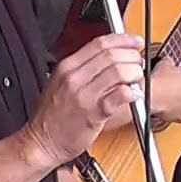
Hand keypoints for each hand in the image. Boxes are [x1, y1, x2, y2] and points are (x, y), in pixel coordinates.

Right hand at [25, 34, 144, 166]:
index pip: (99, 43)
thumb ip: (82, 67)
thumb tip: (109, 55)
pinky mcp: (93, 113)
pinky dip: (132, 93)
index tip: (135, 42)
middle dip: (131, 56)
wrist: (42, 142)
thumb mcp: (60, 81)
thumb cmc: (53, 115)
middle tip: (138, 62)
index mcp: (67, 66)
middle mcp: (74, 77)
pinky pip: (119, 96)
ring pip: (118, 72)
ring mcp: (83, 95)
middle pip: (111, 55)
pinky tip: (135, 95)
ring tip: (137, 79)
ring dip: (134, 73)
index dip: (123, 40)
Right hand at [149, 59, 180, 125]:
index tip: (177, 79)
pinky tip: (168, 110)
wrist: (151, 96)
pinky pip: (179, 116)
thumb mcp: (164, 64)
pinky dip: (175, 114)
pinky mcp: (180, 118)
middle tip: (177, 91)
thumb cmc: (159, 80)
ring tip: (173, 102)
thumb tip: (168, 62)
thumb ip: (169, 63)